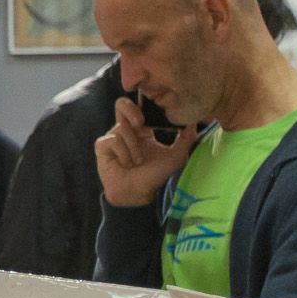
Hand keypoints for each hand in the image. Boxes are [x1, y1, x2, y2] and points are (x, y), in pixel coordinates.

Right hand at [96, 93, 196, 209]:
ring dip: (133, 148)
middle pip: (122, 104)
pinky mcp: (102, 146)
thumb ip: (186, 138)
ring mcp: (113, 137)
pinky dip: (123, 153)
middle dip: (131, 110)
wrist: (137, 192)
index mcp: (142, 129)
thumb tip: (193, 122)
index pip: (139, 107)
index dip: (143, 104)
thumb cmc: (154, 175)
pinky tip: (125, 164)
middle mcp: (126, 130)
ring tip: (136, 162)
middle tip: (140, 123)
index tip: (152, 115)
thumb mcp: (176, 156)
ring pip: (122, 128)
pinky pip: (113, 140)